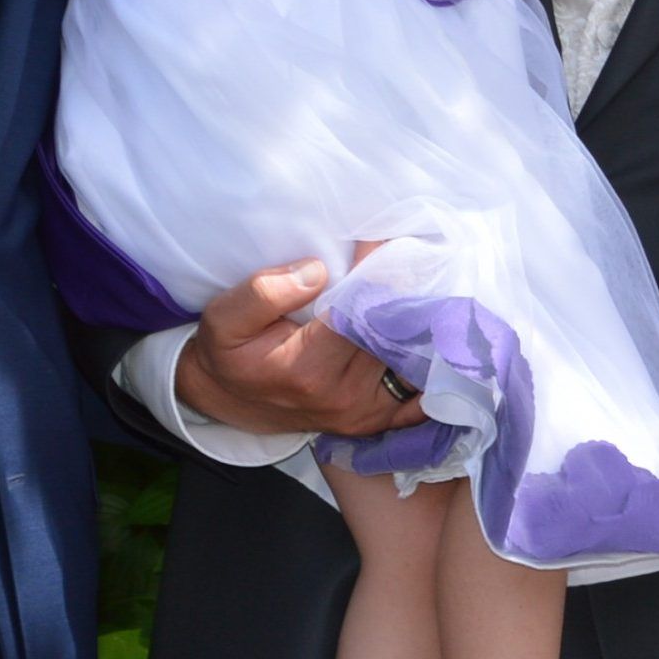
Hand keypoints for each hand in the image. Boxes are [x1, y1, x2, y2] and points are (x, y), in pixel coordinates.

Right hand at [173, 260, 425, 440]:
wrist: (232, 402)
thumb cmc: (231, 356)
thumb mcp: (223, 320)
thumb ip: (263, 292)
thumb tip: (317, 271)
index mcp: (308, 366)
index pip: (363, 310)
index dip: (380, 271)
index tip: (386, 240)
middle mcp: (345, 393)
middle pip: (395, 333)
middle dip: (410, 292)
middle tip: (420, 255)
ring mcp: (367, 411)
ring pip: (415, 358)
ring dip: (426, 321)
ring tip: (430, 284)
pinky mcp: (380, 419)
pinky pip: (423, 392)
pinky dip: (434, 362)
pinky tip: (435, 332)